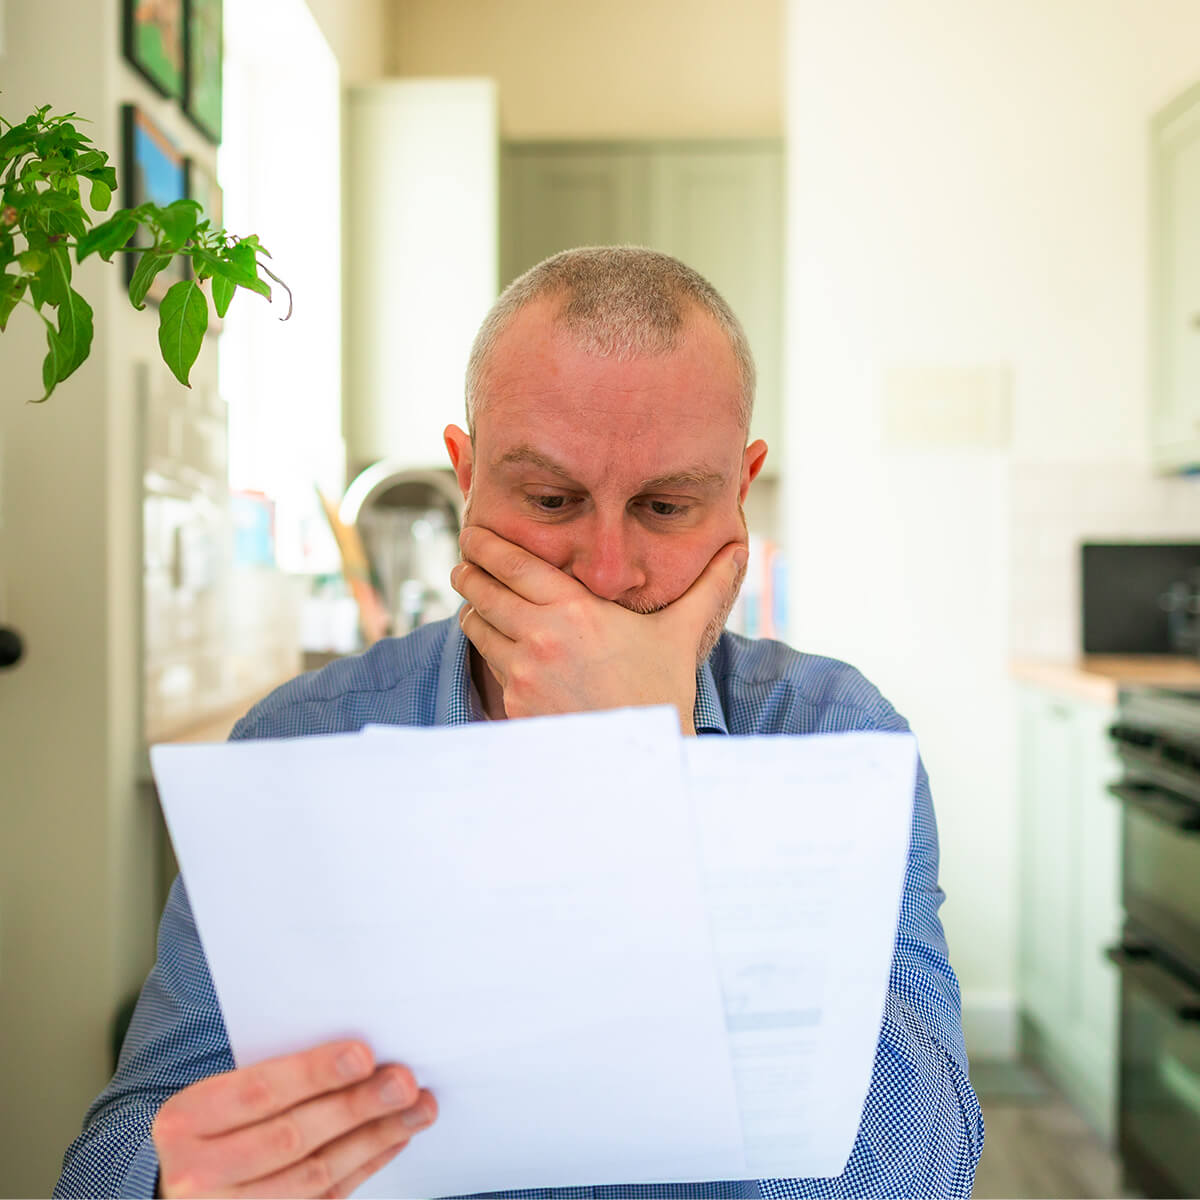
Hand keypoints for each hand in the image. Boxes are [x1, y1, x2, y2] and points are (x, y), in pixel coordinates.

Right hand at [152, 1039, 436, 1198]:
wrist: (179, 1186)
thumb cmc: (213, 1125)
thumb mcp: (220, 1094)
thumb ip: (273, 1076)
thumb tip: (359, 1053)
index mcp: (186, 1121)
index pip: (258, 1092)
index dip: (313, 1074)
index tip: (364, 1055)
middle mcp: (198, 1173)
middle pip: (291, 1136)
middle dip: (356, 1107)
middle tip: (404, 1082)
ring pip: (314, 1174)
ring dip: (375, 1138)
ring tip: (417, 1108)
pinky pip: (326, 1198)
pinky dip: (365, 1165)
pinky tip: (394, 1138)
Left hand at [451, 526, 746, 732]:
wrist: (644, 758)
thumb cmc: (662, 692)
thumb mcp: (681, 633)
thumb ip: (706, 586)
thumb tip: (738, 549)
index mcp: (575, 610)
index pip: (513, 564)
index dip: (486, 544)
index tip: (473, 532)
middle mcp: (541, 637)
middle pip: (482, 591)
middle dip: (469, 573)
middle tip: (465, 564)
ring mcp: (523, 674)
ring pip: (477, 628)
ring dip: (476, 612)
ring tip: (479, 604)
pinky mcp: (515, 705)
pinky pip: (490, 667)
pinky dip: (493, 653)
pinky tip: (504, 649)